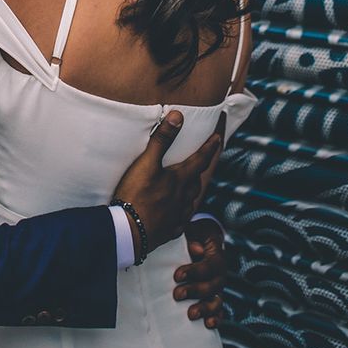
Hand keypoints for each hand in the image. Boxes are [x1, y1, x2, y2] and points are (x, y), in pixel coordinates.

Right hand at [113, 111, 221, 254]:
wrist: (129, 231)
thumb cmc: (137, 194)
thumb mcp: (147, 163)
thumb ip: (162, 139)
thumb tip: (178, 116)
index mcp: (180, 180)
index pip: (200, 160)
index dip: (210, 147)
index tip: (217, 138)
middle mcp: (184, 198)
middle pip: (197, 181)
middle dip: (200, 169)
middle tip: (200, 161)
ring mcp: (178, 216)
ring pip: (191, 200)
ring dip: (192, 190)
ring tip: (188, 185)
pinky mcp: (170, 230)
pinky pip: (182, 219)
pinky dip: (182, 211)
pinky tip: (177, 212)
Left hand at [174, 218, 225, 328]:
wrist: (204, 240)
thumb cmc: (195, 235)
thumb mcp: (194, 232)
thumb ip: (193, 239)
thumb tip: (197, 249)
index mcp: (216, 256)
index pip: (209, 266)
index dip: (194, 272)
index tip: (177, 275)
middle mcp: (220, 274)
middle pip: (213, 286)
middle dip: (195, 291)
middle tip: (177, 294)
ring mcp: (218, 287)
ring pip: (217, 301)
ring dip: (204, 308)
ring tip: (190, 314)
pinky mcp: (214, 297)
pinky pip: (219, 310)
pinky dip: (216, 318)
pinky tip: (208, 324)